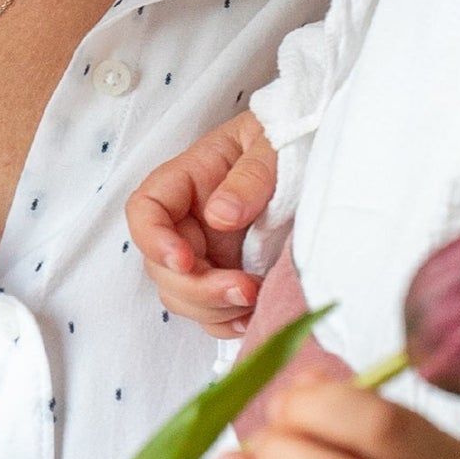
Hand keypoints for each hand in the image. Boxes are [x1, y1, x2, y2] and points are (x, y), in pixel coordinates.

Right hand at [125, 111, 276, 337]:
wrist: (314, 150)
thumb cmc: (286, 137)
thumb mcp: (271, 143)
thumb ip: (249, 176)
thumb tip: (220, 216)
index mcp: (188, 178)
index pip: (145, 210)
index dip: (153, 241)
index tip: (183, 260)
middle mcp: (189, 219)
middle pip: (160, 265)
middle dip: (196, 287)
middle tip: (244, 288)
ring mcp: (207, 250)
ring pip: (181, 294)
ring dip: (213, 307)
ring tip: (258, 298)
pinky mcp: (228, 274)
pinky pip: (212, 311)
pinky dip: (227, 322)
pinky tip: (254, 316)